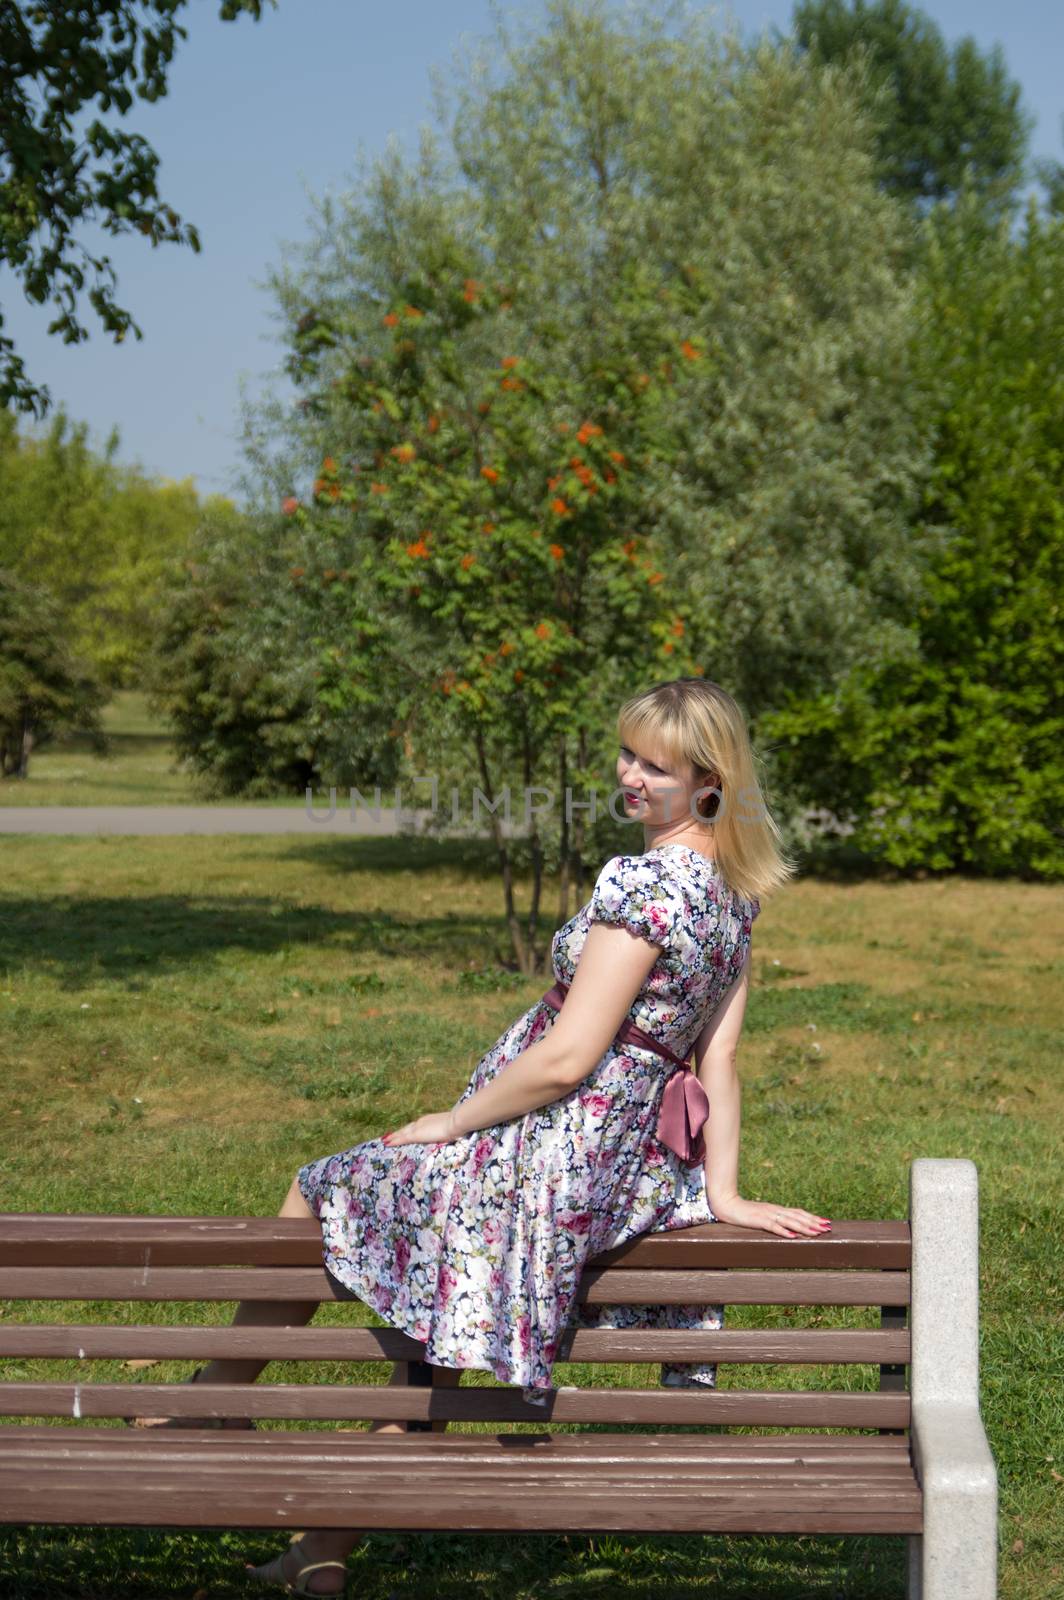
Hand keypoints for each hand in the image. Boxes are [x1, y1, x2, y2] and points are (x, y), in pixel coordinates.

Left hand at [381, 1109, 461, 1146]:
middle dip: (398, 1133)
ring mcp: (418, 1128)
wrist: (456, 1122)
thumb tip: (452, 1132)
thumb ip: (448, 1129)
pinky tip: (387, 1143)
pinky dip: (394, 1141)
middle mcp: (421, 1122)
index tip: (404, 1131)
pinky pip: (402, 1139)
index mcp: (429, 1120)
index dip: (408, 1129)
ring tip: (385, 1140)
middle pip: (407, 1128)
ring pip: (402, 1133)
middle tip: (389, 1136)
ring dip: (393, 1137)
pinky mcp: (416, 1135)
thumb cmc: (457, 1125)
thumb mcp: (450, 1127)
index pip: (416, 1125)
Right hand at [710, 1194, 830, 1237]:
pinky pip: (773, 1226)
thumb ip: (774, 1220)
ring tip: (816, 1233)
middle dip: (813, 1222)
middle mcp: (774, 1210)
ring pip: (789, 1221)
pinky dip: (784, 1231)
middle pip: (797, 1216)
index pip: (798, 1212)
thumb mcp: (762, 1216)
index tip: (825, 1222)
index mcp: (776, 1209)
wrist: (726, 1204)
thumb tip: (788, 1228)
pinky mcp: (758, 1220)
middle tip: (827, 1228)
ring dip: (803, 1227)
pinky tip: (792, 1236)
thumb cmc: (744, 1212)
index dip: (812, 1217)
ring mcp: (767, 1214)